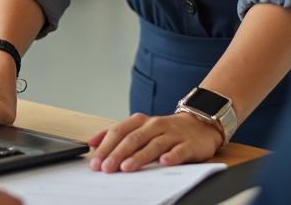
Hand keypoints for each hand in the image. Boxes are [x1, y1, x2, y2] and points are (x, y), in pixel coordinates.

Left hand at [87, 111, 222, 171]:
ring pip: (153, 145)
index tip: (95, 162)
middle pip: (133, 139)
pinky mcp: (188, 144)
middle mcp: (154, 125)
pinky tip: (164, 162)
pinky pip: (179, 150)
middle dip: (118, 154)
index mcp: (140, 121)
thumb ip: (116, 134)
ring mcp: (172, 134)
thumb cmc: (164, 130)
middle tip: (106, 168)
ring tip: (127, 167)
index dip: (106, 146)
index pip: (119, 131)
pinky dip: (171, 156)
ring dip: (139, 156)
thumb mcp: (139, 128)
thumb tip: (91, 142)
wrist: (199, 123)